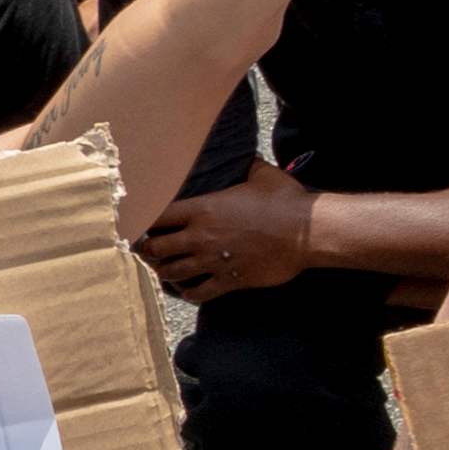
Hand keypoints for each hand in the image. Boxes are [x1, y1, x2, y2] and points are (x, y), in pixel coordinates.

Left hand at [137, 157, 318, 301]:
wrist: (307, 233)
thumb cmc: (285, 201)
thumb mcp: (262, 175)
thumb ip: (246, 167)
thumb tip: (246, 156)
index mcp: (203, 209)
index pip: (157, 217)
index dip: (144, 222)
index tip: (141, 225)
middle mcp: (201, 236)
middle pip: (156, 248)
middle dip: (148, 251)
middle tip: (148, 251)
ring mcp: (213, 261)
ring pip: (172, 272)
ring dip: (165, 272)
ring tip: (164, 270)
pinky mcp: (229, 280)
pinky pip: (198, 293)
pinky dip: (189, 293)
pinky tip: (188, 290)